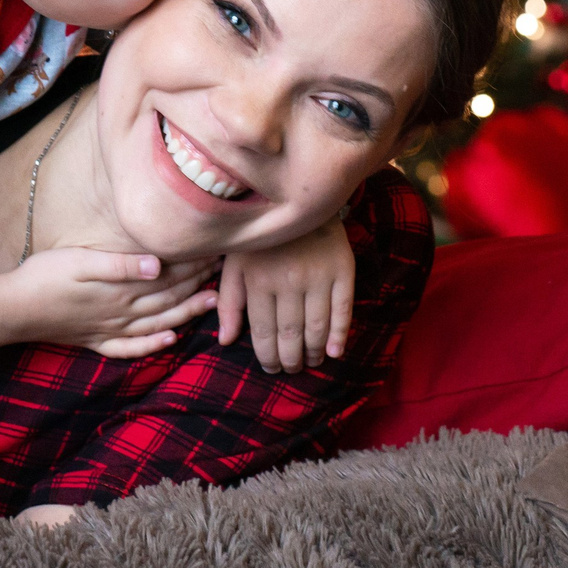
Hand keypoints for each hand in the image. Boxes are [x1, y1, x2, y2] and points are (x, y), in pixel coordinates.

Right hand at [3, 245, 217, 358]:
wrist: (13, 309)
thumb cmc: (45, 276)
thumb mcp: (81, 262)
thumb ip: (121, 265)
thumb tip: (159, 264)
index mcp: (120, 290)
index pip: (166, 278)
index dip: (192, 267)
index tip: (214, 254)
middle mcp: (120, 313)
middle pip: (167, 300)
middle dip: (196, 286)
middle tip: (222, 273)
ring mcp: (109, 330)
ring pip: (157, 323)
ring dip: (186, 313)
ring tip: (211, 304)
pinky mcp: (95, 340)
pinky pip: (132, 348)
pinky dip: (154, 345)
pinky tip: (170, 340)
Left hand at [218, 218, 354, 373]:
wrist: (298, 197)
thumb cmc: (262, 238)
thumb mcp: (235, 263)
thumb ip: (228, 301)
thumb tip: (224, 340)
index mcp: (258, 279)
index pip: (263, 332)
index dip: (267, 356)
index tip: (270, 368)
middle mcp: (288, 279)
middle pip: (290, 335)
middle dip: (289, 360)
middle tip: (290, 369)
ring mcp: (318, 275)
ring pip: (316, 328)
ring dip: (312, 352)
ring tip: (308, 362)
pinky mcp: (343, 269)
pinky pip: (343, 310)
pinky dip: (339, 335)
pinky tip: (334, 352)